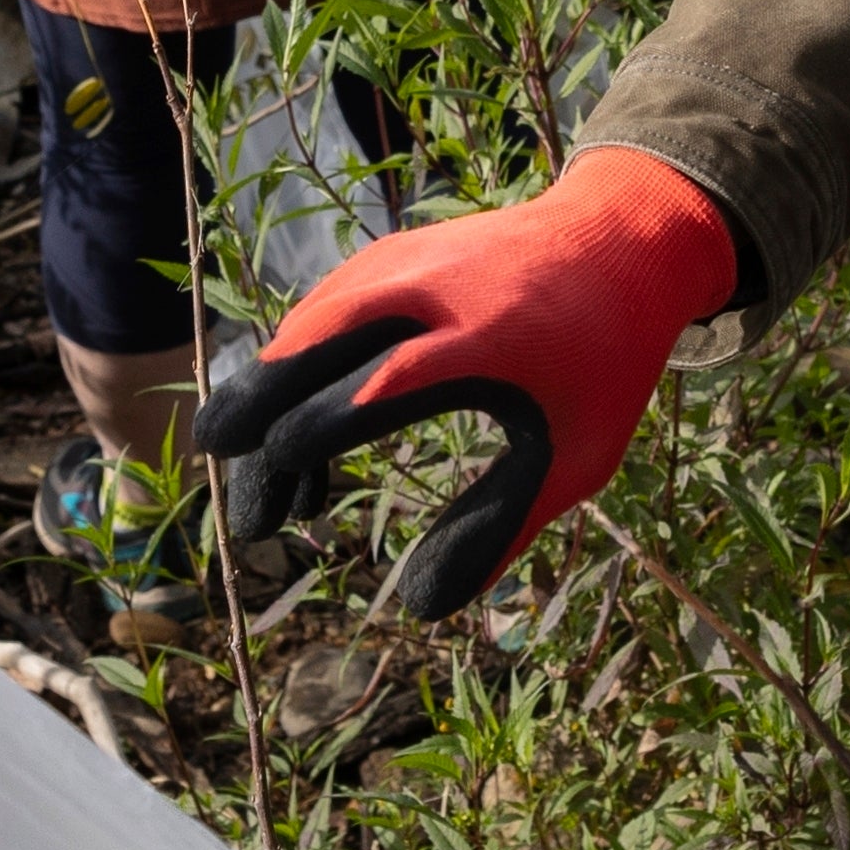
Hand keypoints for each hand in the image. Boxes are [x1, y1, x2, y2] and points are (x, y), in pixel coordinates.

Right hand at [199, 149, 744, 617]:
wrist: (619, 238)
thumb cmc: (604, 364)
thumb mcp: (579, 454)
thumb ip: (503, 525)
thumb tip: (426, 610)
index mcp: (492, 337)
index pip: (386, 382)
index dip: (321, 432)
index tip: (285, 486)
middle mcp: (437, 288)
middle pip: (322, 340)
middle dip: (258, 409)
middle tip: (230, 491)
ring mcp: (405, 262)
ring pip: (308, 326)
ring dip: (267, 398)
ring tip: (265, 486)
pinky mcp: (386, 255)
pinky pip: (319, 313)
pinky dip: (291, 369)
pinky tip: (287, 434)